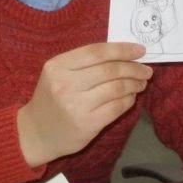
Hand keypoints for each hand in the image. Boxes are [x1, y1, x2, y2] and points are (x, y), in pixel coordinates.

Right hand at [17, 42, 151, 166]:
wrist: (36, 132)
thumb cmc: (52, 97)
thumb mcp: (58, 73)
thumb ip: (85, 62)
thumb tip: (123, 53)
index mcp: (58, 66)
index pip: (96, 52)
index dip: (121, 49)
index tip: (140, 50)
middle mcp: (65, 84)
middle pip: (109, 70)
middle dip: (133, 68)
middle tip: (146, 69)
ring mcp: (76, 106)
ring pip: (116, 88)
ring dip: (134, 84)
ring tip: (141, 83)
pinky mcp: (87, 124)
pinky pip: (116, 107)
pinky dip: (128, 100)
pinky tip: (131, 97)